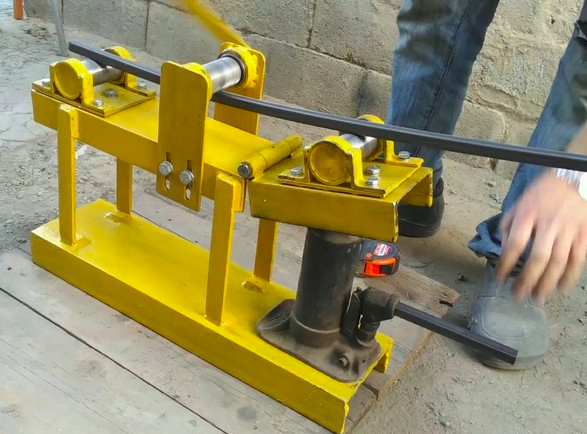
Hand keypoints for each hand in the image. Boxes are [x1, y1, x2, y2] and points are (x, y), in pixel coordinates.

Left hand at [497, 172, 586, 303]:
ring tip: (537, 297)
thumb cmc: (539, 196)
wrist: (570, 180)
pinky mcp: (584, 233)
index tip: (499, 278)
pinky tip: (561, 288)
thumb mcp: (517, 206)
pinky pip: (578, 259)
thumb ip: (508, 228)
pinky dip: (570, 276)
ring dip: (547, 283)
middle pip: (538, 257)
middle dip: (527, 280)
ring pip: (559, 261)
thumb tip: (503, 252)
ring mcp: (569, 229)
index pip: (514, 243)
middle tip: (518, 295)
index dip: (506, 263)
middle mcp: (548, 223)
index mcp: (527, 215)